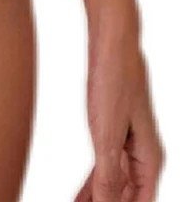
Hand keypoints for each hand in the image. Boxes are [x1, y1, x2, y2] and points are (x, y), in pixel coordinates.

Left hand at [75, 35, 163, 200]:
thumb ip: (108, 175)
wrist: (111, 44)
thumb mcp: (107, 133)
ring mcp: (128, 144)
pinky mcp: (112, 132)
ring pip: (115, 185)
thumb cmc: (115, 81)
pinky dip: (92, 184)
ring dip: (98, 200)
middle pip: (128, 197)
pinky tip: (80, 197)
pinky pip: (104, 167)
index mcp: (150, 158)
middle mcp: (143, 155)